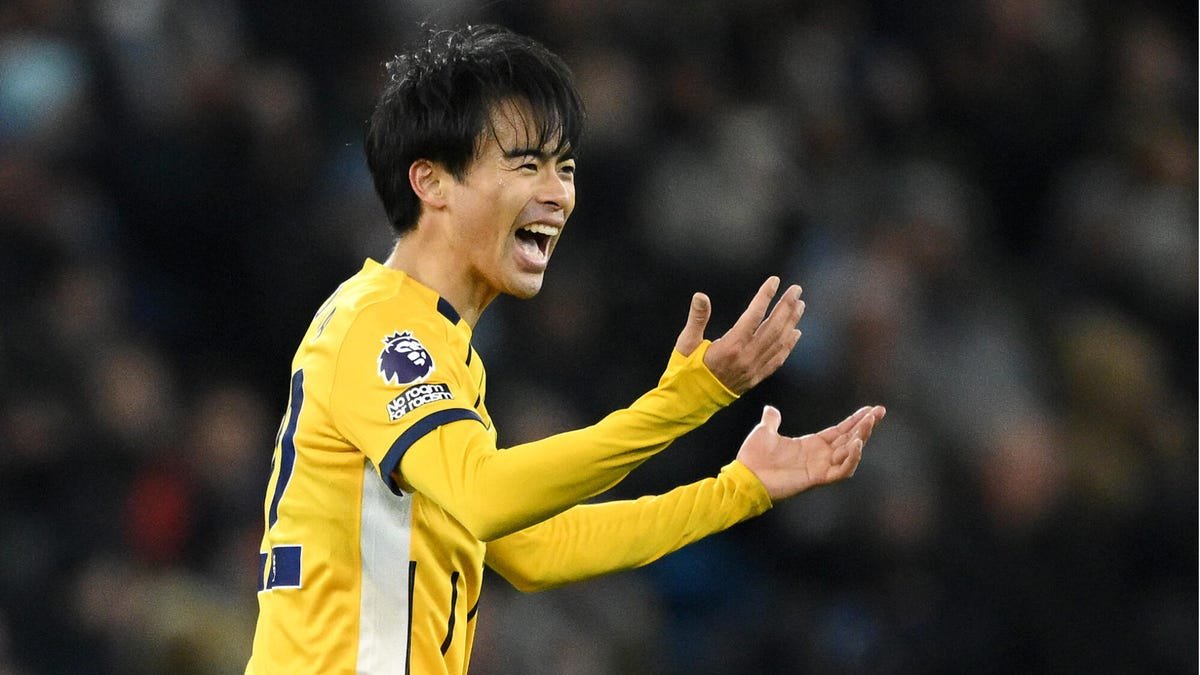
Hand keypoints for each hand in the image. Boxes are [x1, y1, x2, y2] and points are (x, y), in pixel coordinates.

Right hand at [674, 276, 804, 393]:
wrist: (689, 403)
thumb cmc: (685, 372)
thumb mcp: (686, 344)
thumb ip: (696, 319)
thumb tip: (701, 295)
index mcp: (730, 347)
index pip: (753, 316)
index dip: (765, 296)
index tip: (774, 281)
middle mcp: (746, 358)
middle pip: (773, 328)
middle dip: (786, 306)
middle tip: (796, 290)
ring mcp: (753, 369)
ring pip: (778, 342)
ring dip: (791, 322)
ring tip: (799, 306)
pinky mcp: (755, 378)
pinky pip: (777, 360)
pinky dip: (788, 345)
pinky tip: (795, 333)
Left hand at [736, 404, 885, 501]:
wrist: (744, 476)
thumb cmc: (754, 457)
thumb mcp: (764, 432)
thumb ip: (772, 421)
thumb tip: (770, 409)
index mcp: (812, 444)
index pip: (841, 430)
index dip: (855, 420)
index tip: (871, 409)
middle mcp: (820, 456)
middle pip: (850, 439)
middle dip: (865, 426)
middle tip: (879, 412)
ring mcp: (820, 467)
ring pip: (850, 454)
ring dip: (861, 438)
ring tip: (868, 424)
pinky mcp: (817, 478)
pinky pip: (841, 470)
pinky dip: (851, 459)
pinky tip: (856, 444)